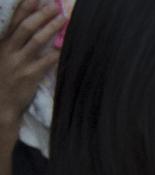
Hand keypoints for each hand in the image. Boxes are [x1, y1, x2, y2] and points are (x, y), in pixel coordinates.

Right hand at [0, 0, 64, 131]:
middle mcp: (10, 50)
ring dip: (52, 28)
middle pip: (27, 27)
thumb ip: (12, 43)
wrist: (0, 104)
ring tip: (63, 19)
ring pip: (38, 40)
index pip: (14, 21)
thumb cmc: (3, 79)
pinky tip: (67, 45)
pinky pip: (47, 60)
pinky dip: (58, 52)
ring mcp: (20, 62)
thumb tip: (28, 29)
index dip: (25, 8)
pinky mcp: (31, 75)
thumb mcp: (1, 57)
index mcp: (2, 44)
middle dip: (41, 15)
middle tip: (55, 6)